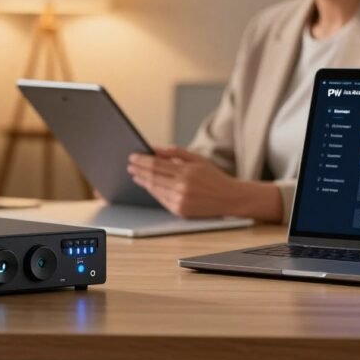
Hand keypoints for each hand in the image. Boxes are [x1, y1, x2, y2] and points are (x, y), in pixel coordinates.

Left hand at [127, 146, 245, 217]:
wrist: (230, 198)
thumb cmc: (213, 176)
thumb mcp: (197, 158)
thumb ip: (174, 152)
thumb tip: (153, 148)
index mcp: (186, 171)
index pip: (156, 165)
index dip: (141, 160)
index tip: (132, 156)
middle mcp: (182, 187)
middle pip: (152, 177)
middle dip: (138, 171)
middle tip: (129, 165)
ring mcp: (180, 201)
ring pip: (154, 189)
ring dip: (143, 182)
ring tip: (135, 175)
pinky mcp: (180, 211)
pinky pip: (161, 200)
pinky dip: (153, 192)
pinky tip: (148, 185)